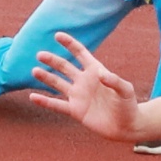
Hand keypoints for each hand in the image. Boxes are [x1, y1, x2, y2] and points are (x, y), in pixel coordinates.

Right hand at [23, 33, 143, 140]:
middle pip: (64, 67)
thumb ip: (115, 81)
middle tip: (40, 54)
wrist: (125, 125)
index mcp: (96, 71)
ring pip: (58, 84)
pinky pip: (57, 105)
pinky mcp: (75, 110)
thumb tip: (101, 74)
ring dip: (46, 77)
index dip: (69, 44)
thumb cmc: (128, 105)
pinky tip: (32, 97)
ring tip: (34, 70)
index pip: (80, 53)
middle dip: (53, 60)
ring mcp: (78, 95)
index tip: (57, 35)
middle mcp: (84, 81)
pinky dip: (45, 101)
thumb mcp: (125, 90)